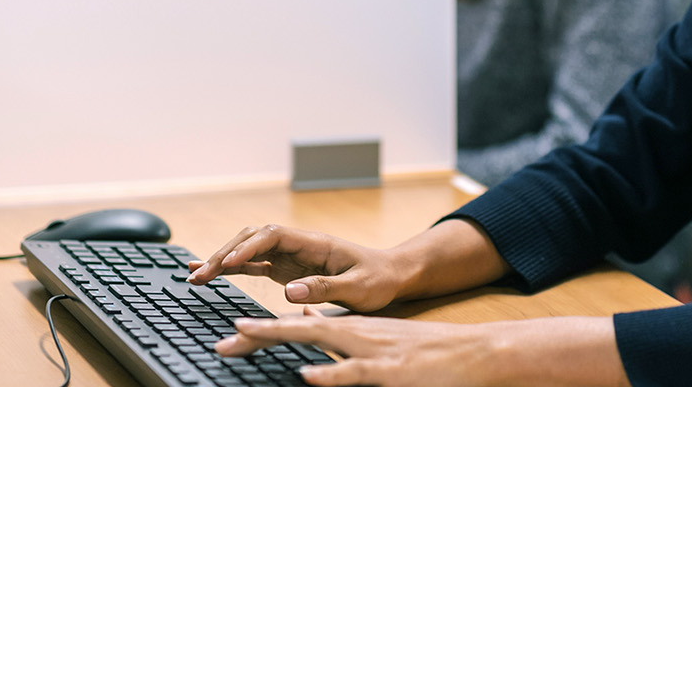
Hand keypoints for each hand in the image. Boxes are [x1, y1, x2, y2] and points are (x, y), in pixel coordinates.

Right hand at [190, 224, 415, 313]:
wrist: (391, 276)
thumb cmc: (378, 280)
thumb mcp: (358, 288)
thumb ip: (325, 289)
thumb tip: (288, 290)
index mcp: (315, 243)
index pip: (273, 235)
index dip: (247, 247)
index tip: (227, 263)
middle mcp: (298, 244)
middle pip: (252, 239)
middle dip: (224, 253)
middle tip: (200, 275)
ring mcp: (290, 256)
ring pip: (248, 250)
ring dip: (221, 261)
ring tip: (194, 276)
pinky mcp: (286, 269)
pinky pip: (253, 266)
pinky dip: (231, 270)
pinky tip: (210, 276)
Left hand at [216, 307, 516, 385]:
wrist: (469, 352)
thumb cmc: (423, 351)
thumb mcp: (377, 336)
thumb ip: (340, 328)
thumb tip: (306, 317)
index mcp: (351, 330)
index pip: (297, 328)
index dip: (262, 333)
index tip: (230, 337)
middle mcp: (355, 335)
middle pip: (296, 330)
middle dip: (258, 336)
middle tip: (222, 342)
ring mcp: (371, 352)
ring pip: (320, 341)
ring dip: (282, 337)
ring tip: (248, 337)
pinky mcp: (388, 372)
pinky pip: (353, 371)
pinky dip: (329, 371)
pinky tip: (307, 373)